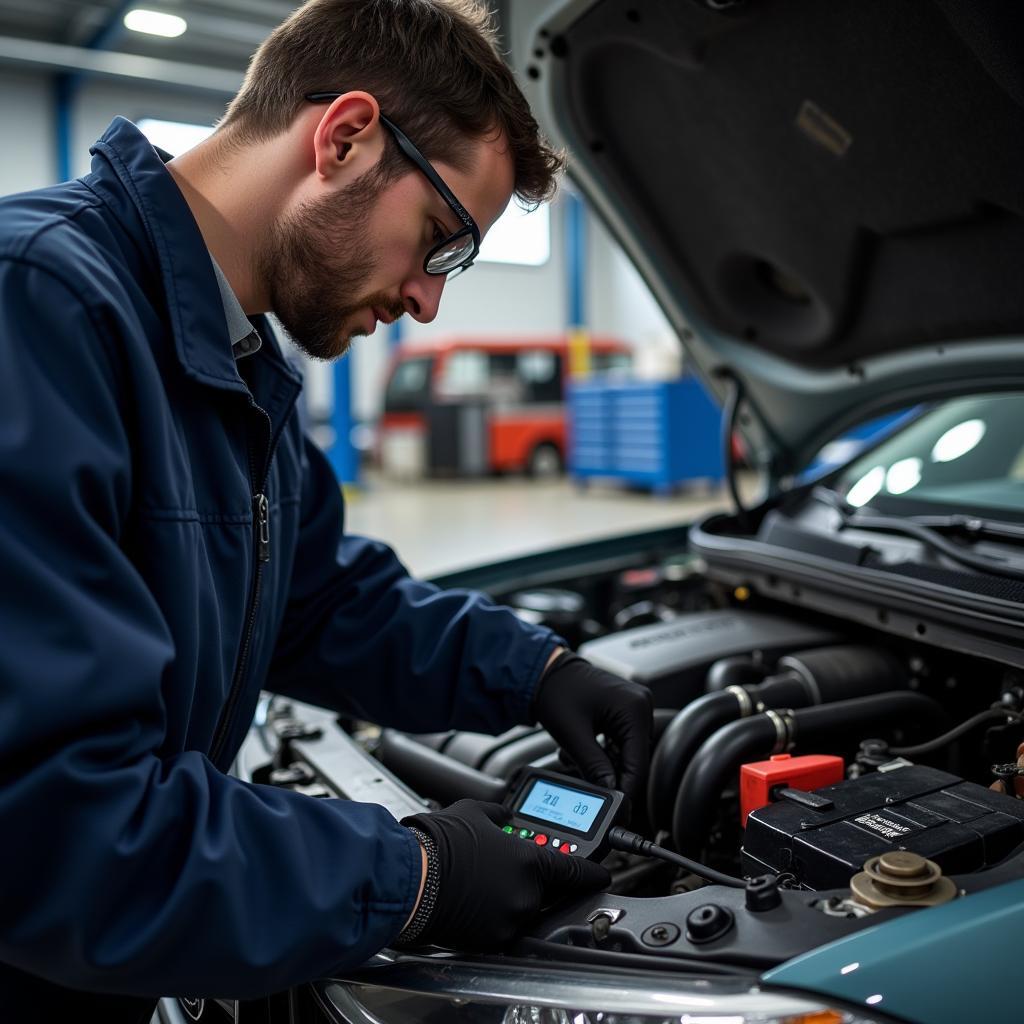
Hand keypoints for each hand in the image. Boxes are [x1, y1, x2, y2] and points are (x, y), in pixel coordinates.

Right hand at [401, 800, 609, 949]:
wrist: (409, 877)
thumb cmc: (438, 843)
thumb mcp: (474, 811)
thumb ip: (499, 813)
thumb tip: (505, 814)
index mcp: (530, 862)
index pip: (576, 871)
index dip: (592, 873)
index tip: (601, 875)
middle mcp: (526, 895)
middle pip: (547, 893)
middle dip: (534, 882)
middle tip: (509, 871)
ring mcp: (509, 921)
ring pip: (523, 911)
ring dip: (510, 900)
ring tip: (481, 884)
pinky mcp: (489, 941)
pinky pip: (501, 928)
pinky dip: (492, 916)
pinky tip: (472, 900)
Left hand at [533, 652, 652, 802]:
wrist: (546, 671)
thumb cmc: (557, 691)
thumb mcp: (573, 736)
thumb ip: (594, 768)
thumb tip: (610, 792)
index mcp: (634, 708)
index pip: (638, 763)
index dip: (626, 788)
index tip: (617, 806)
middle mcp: (640, 705)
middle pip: (634, 759)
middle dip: (609, 773)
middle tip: (585, 778)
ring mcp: (634, 707)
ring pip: (626, 752)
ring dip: (603, 762)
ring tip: (574, 756)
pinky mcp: (625, 711)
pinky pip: (620, 741)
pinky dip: (602, 751)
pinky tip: (582, 749)